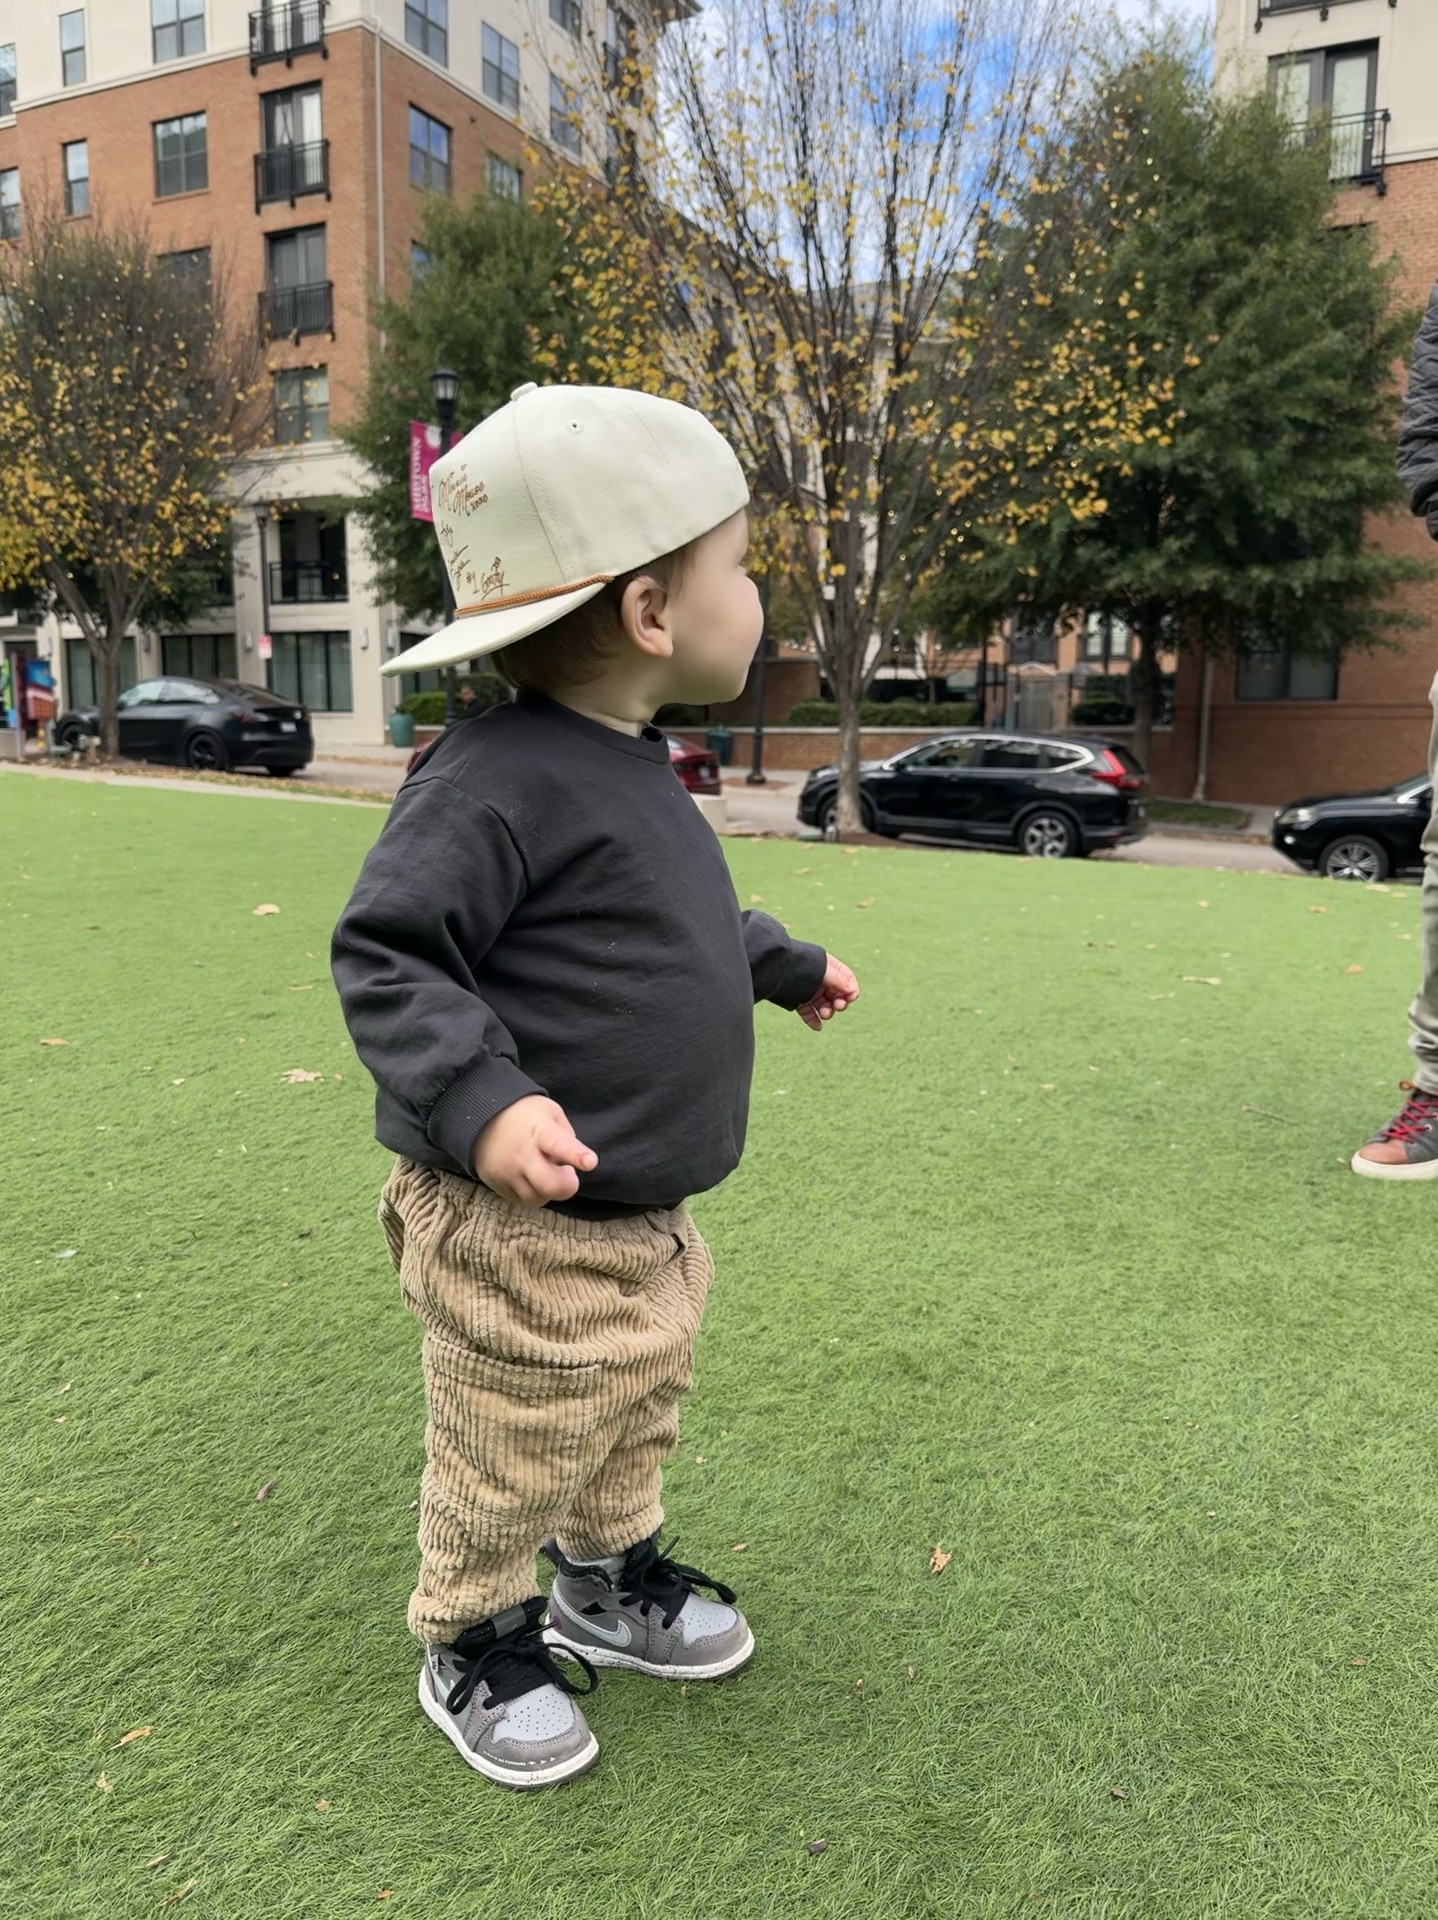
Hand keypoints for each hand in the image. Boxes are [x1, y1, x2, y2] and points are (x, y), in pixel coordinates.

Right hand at [474, 1095, 597, 1207]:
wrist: (479, 1117)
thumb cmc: (524, 1115)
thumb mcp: (550, 1112)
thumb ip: (566, 1136)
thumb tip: (575, 1163)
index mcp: (540, 1131)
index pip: (559, 1145)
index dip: (576, 1155)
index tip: (590, 1162)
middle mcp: (522, 1154)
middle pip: (551, 1185)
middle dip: (567, 1186)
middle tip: (566, 1172)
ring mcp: (507, 1172)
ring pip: (538, 1199)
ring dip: (548, 1190)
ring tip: (543, 1170)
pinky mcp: (496, 1185)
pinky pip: (522, 1201)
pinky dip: (532, 1193)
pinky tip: (529, 1177)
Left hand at [796, 954, 859, 1032]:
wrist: (776, 967)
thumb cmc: (801, 965)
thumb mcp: (824, 971)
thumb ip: (840, 980)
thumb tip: (853, 991)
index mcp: (829, 968)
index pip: (847, 980)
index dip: (850, 990)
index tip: (850, 998)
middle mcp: (820, 980)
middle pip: (836, 995)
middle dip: (839, 1003)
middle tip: (838, 1006)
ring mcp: (809, 991)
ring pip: (823, 1006)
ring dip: (827, 1012)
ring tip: (825, 1014)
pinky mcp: (798, 1001)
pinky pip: (808, 1013)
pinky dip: (813, 1020)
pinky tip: (817, 1027)